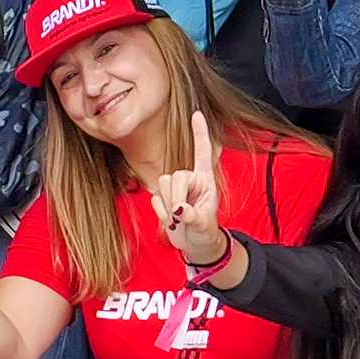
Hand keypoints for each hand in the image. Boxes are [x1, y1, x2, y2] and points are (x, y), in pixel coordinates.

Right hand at [147, 113, 229, 268]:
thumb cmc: (205, 232)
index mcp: (205, 180)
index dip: (200, 133)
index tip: (197, 113)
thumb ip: (193, 217)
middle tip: (181, 216)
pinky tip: (171, 221)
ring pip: (162, 183)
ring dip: (167, 205)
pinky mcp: (162, 196)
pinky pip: (154, 198)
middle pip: (175, 176)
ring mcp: (176, 188)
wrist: (195, 245)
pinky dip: (161, 212)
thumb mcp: (204, 226)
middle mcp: (190, 179)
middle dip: (175, 197)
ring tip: (178, 219)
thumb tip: (179, 209)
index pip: (202, 153)